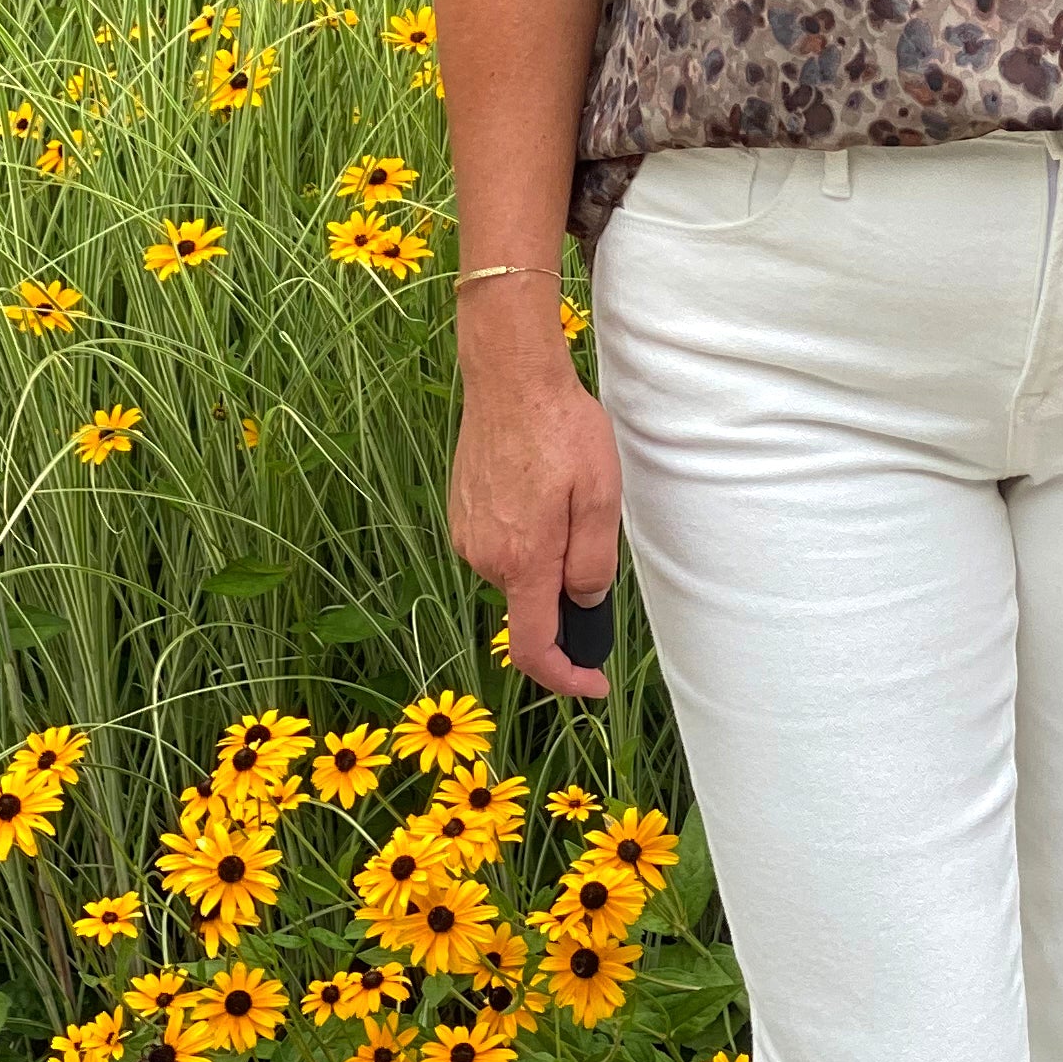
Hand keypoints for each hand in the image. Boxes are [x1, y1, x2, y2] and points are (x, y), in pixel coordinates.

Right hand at [449, 326, 625, 699]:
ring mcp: (468, 534)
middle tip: (593, 529)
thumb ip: (592, 563)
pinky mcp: (462, 513)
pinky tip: (541, 489)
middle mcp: (485, 556)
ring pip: (517, 572)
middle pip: (531, 604)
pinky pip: (501, 544)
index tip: (593, 683)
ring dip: (546, 555)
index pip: (533, 647)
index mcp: (522, 560)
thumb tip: (582, 604)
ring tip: (566, 495)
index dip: (564, 677)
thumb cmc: (562, 431)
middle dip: (565, 591)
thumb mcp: (600, 497)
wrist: (509, 378)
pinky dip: (526, 535)